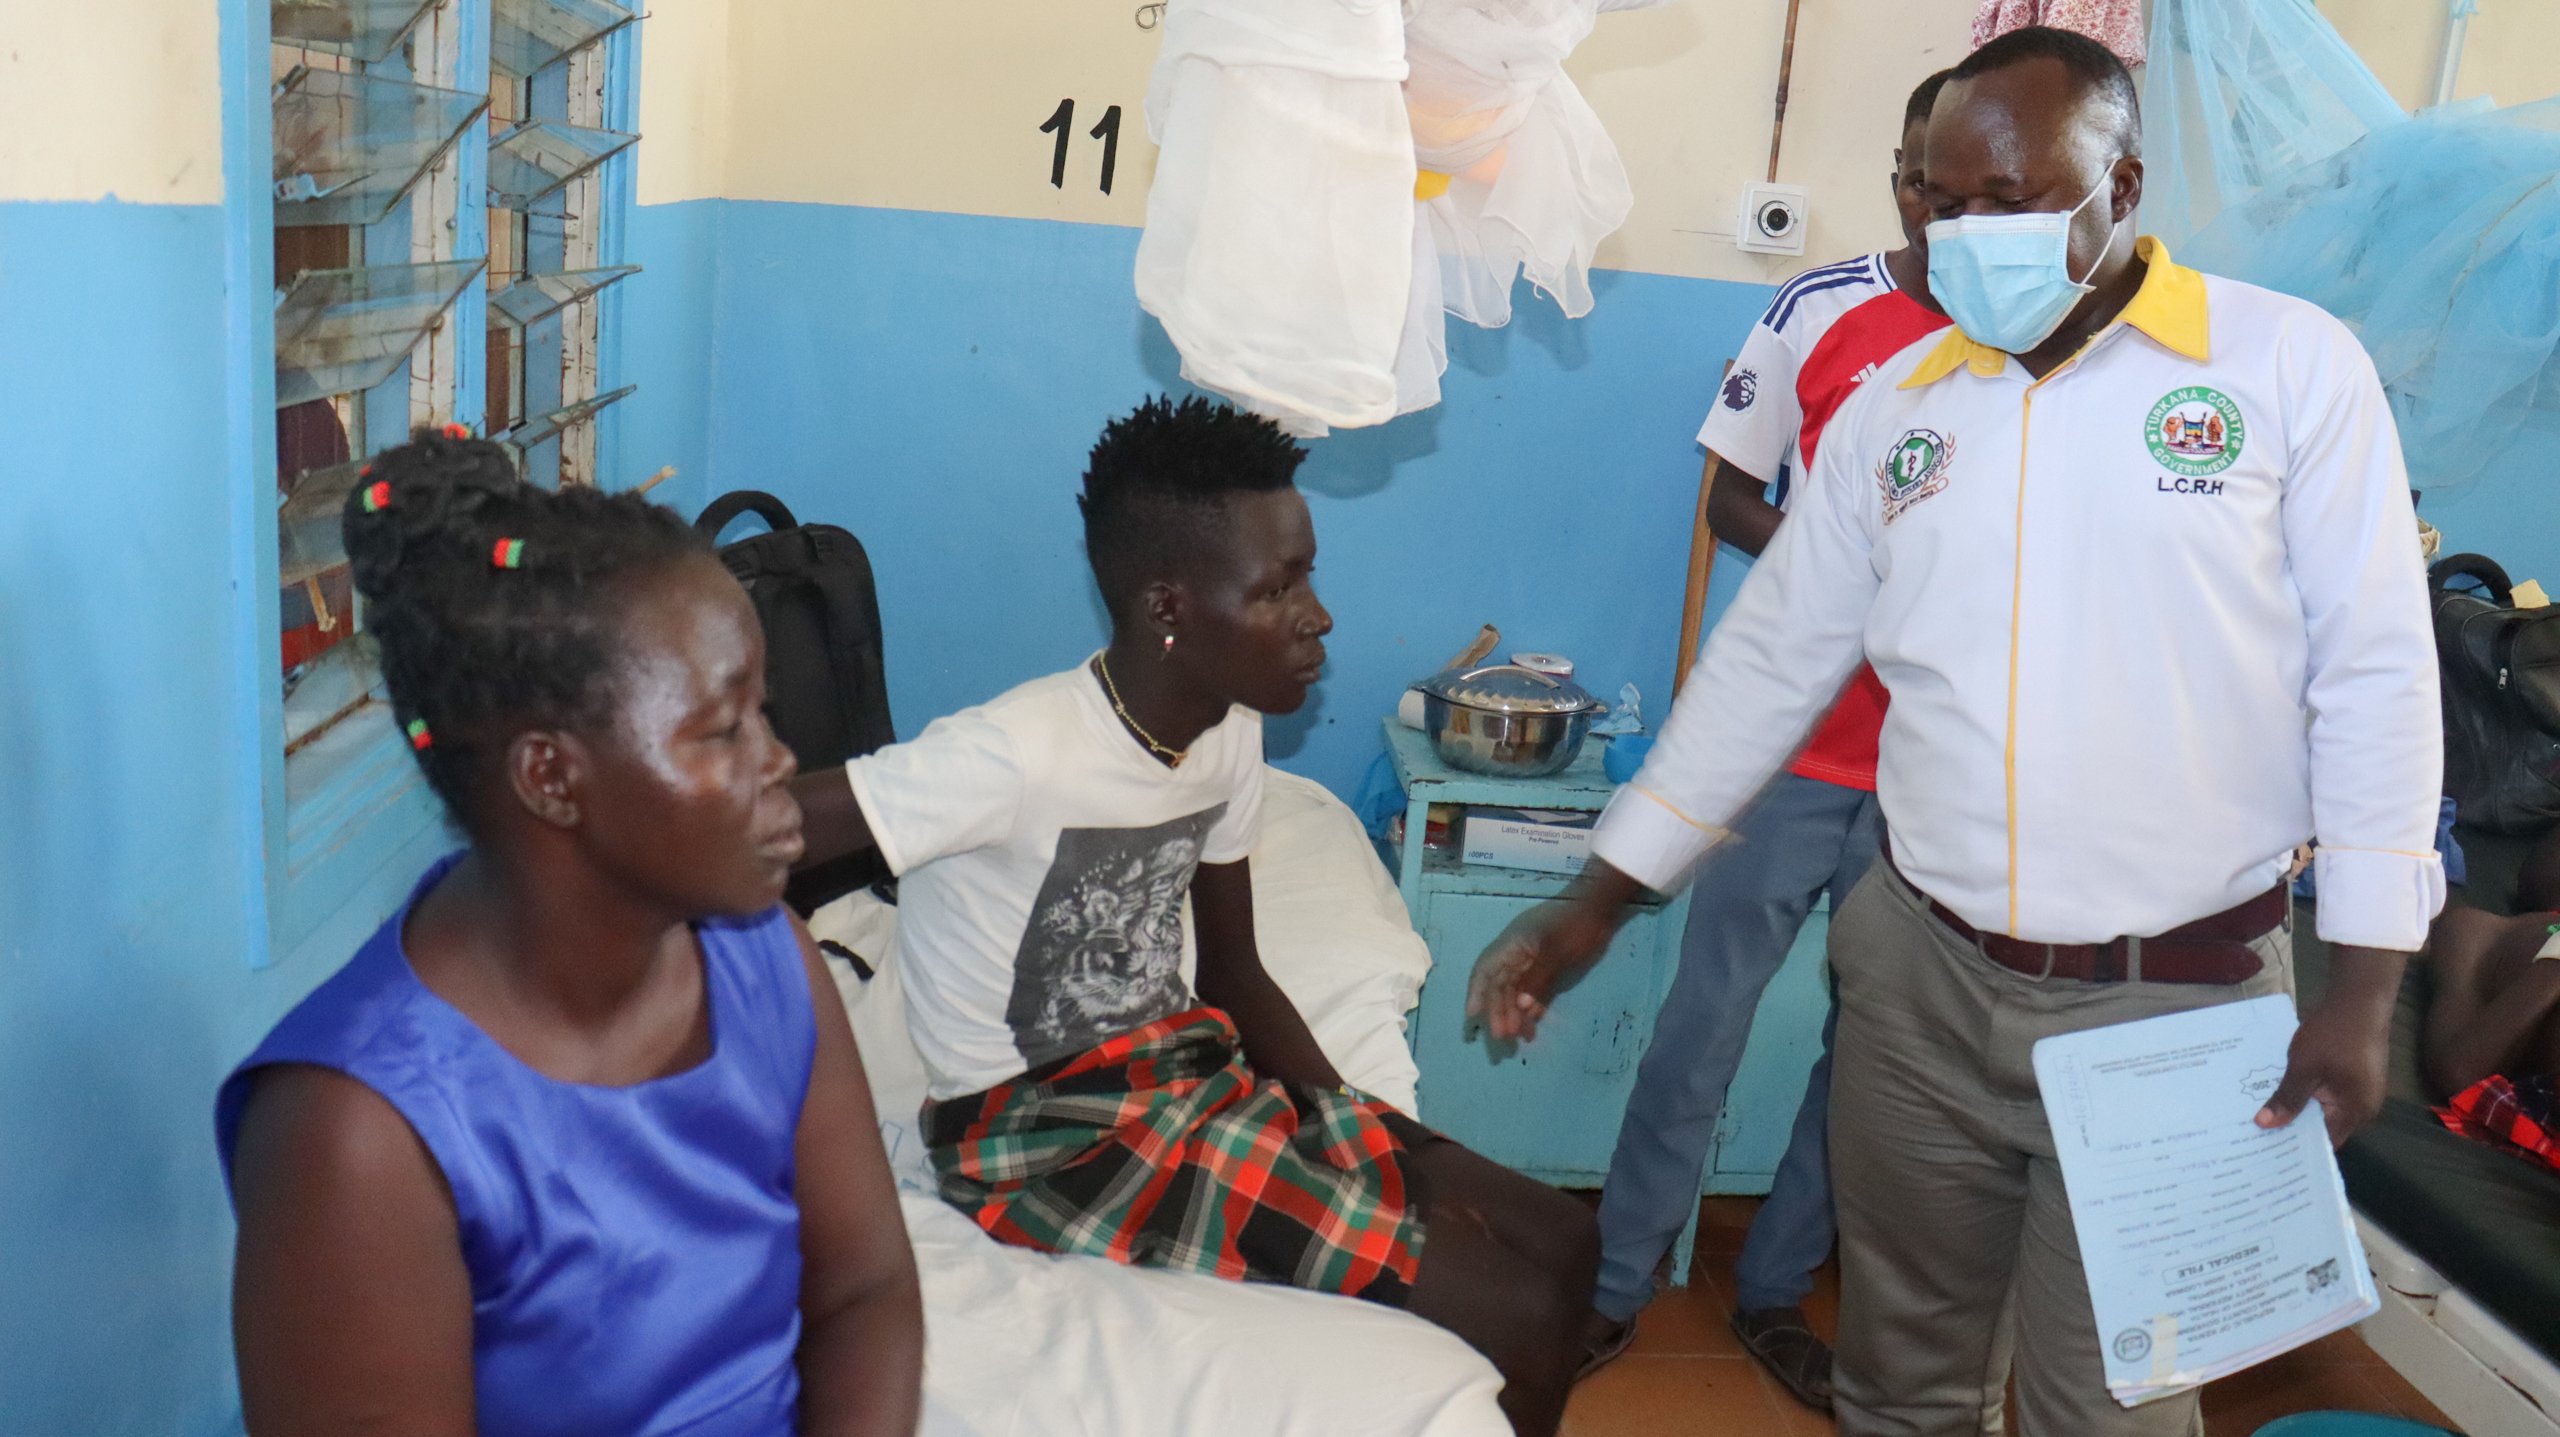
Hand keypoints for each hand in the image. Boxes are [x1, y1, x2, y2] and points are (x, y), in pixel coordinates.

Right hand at [1465, 899, 1619, 1043]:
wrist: (1602, 907)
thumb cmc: (1576, 924)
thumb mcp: (1556, 950)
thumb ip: (1538, 978)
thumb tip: (1521, 1007)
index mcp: (1512, 944)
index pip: (1486, 970)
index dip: (1477, 993)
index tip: (1472, 1017)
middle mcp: (1518, 954)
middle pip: (1501, 985)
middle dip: (1499, 1011)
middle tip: (1502, 1038)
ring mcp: (1535, 960)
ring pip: (1518, 991)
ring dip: (1516, 1013)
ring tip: (1520, 1037)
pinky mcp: (1551, 967)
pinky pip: (1536, 991)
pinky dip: (1534, 1008)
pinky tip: (1534, 1025)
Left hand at [2256, 949, 2402, 1146]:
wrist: (2359, 998)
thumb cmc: (2334, 1035)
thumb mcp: (2304, 1068)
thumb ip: (2287, 1099)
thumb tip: (2265, 1126)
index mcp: (2356, 1111)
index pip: (2324, 1142)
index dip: (2296, 1148)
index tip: (2268, 1153)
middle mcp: (2363, 1106)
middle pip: (2325, 1126)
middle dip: (2294, 1128)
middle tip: (2258, 1135)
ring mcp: (2361, 1090)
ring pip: (2324, 1108)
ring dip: (2299, 1107)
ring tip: (2265, 1115)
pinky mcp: (2355, 1075)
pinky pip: (2329, 1092)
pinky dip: (2308, 1093)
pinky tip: (2283, 1090)